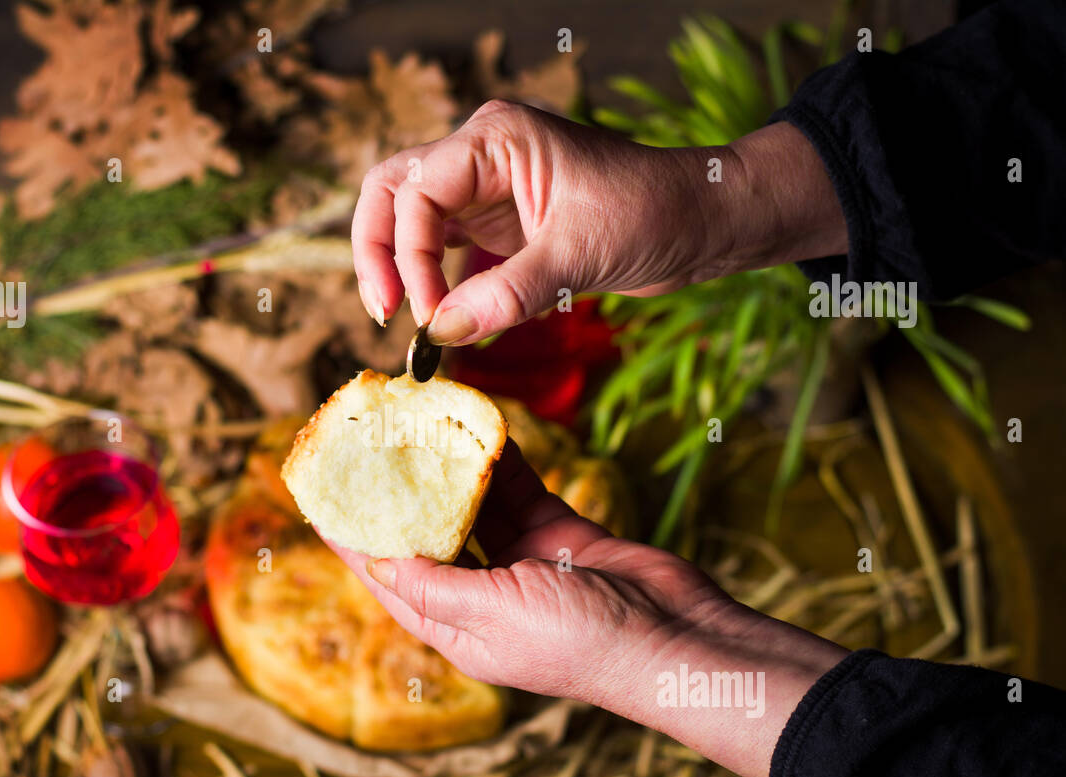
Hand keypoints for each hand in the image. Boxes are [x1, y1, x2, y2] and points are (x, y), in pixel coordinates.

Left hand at [325, 441, 847, 776]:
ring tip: (418, 425)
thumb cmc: (581, 642)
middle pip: (425, 536)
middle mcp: (481, 596)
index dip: (354, 539)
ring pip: (470, 506)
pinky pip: (517, 492)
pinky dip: (500, 463)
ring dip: (446, 470)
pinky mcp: (558, 535)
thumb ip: (432, 585)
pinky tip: (479, 428)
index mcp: (456, 628)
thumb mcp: (493, 615)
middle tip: (370, 446)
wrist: (676, 639)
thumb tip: (375, 560)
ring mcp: (521, 564)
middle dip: (397, 494)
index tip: (323, 498)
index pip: (388, 577)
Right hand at [351, 100, 846, 345]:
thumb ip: (506, 294)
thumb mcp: (578, 255)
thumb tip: (441, 332)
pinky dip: (441, 288)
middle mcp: (483, 156)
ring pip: (414, 223)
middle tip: (386, 310)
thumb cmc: (653, 214)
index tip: (429, 316)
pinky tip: (449, 325)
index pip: (417, 193)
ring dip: (405, 270)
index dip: (410, 257)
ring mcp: (489, 190)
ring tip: (413, 324)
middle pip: (394, 193)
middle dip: (380, 251)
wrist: (703, 223)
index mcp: (496, 139)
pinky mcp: (503, 225)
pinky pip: (450, 253)